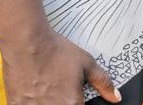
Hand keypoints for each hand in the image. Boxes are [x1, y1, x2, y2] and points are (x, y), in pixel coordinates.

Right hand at [2, 28, 120, 103]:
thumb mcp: (87, 64)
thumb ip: (103, 83)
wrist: (27, 43)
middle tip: (59, 90)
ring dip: (49, 102)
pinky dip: (33, 102)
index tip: (77, 99)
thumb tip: (116, 97)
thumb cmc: (56, 51)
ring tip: (47, 90)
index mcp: (72, 104)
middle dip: (65, 102)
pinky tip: (35, 92)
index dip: (79, 103)